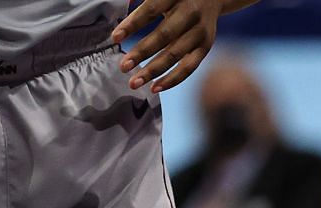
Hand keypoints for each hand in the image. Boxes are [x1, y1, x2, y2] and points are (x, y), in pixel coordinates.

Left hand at [112, 0, 231, 93]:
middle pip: (164, 35)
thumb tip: (123, 23)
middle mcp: (190, 13)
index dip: (132, 25)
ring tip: (135, 82)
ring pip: (176, 54)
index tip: (115, 38)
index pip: (150, 10)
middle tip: (123, 67)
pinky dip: (172, 79)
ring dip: (153, 70)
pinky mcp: (206, 46)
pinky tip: (155, 87)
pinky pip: (189, 67)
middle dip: (142, 52)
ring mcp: (200, 32)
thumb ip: (145, 5)